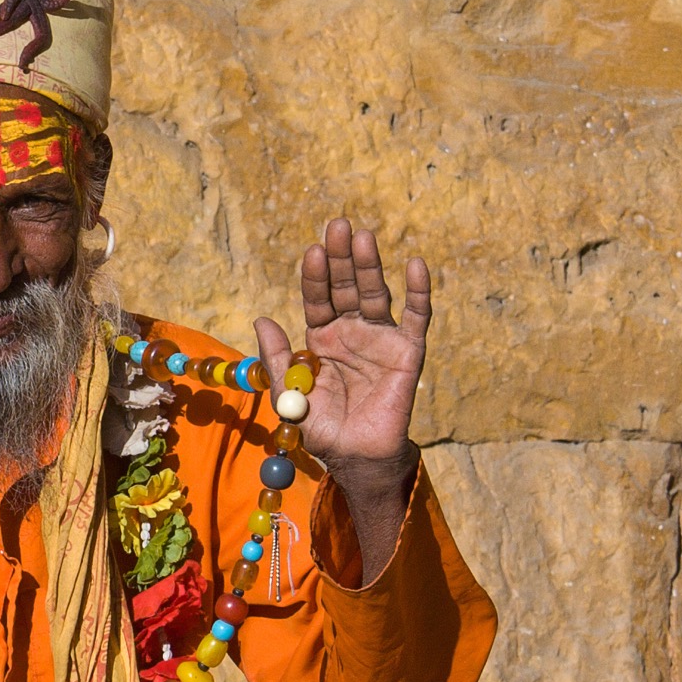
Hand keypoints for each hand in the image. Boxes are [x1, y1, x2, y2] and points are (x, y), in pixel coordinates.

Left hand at [252, 218, 430, 571]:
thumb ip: (277, 357)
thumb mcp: (289, 393)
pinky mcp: (407, 351)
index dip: (314, 277)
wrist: (356, 456)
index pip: (317, 298)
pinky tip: (416, 264)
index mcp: (321, 338)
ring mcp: (380, 338)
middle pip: (346, 287)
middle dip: (341, 258)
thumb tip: (262, 319)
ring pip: (376, 293)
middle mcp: (351, 332)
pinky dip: (419, 290)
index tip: (311, 251)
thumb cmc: (321, 428)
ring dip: (371, 265)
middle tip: (337, 225)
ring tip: (363, 236)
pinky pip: (416, 316)